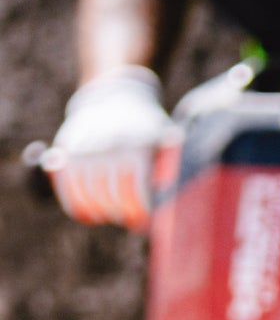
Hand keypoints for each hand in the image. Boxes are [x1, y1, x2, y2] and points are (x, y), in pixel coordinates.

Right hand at [48, 66, 174, 227]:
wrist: (117, 98)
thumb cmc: (150, 132)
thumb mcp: (168, 143)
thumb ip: (172, 171)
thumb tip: (174, 201)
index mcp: (137, 147)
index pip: (136, 194)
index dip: (141, 214)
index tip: (145, 221)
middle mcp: (107, 146)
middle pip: (111, 198)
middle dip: (123, 215)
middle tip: (132, 219)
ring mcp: (84, 146)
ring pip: (86, 196)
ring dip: (100, 213)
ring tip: (113, 215)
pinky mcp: (65, 148)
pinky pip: (66, 186)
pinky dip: (75, 206)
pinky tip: (90, 215)